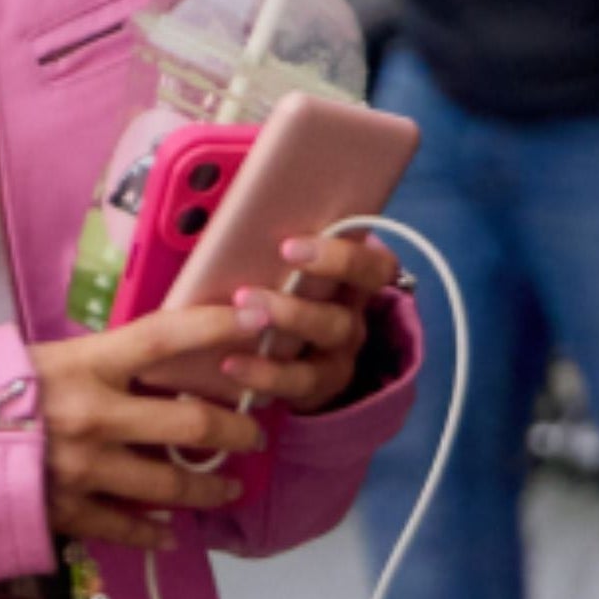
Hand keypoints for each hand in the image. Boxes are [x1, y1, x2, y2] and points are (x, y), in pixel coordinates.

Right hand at [27, 303, 268, 549]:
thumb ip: (96, 363)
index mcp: (84, 363)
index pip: (168, 335)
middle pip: (193, 421)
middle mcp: (92, 414)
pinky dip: (155, 534)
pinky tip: (172, 534)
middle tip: (255, 432)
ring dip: (210, 486)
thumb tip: (153, 358)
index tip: (263, 319)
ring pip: (172, 482)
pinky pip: (128, 528)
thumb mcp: (38, 359)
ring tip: (227, 487)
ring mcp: (82, 468)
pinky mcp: (66, 512)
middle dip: (238, 428)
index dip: (221, 324)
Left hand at [223, 229, 401, 410]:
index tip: (289, 247)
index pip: (376, 268)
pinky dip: (263, 375)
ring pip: (320, 356)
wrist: (286, 350)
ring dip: (279, 338)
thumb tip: (222, 210)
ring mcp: (338, 358)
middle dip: (296, 307)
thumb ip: (276, 242)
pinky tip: (230, 364)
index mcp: (353, 283)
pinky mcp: (318, 389)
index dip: (342, 258)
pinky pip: (298, 386)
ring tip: (237, 325)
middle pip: (345, 318)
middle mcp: (353, 321)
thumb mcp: (287, 266)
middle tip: (246, 295)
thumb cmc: (281, 289)